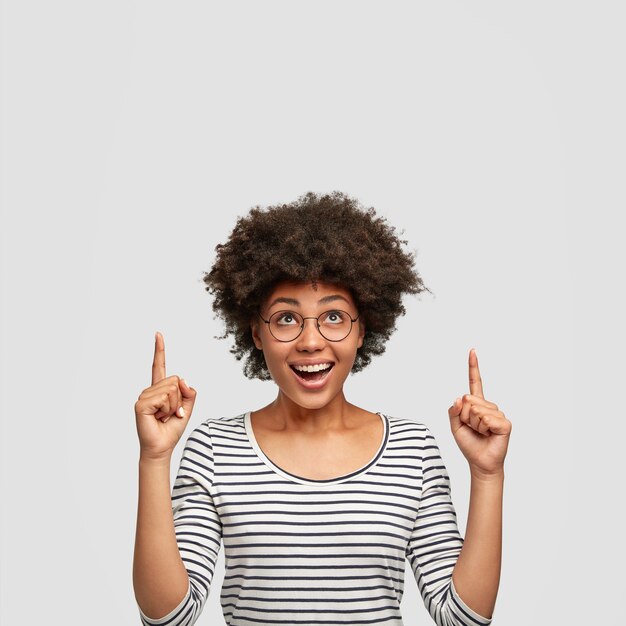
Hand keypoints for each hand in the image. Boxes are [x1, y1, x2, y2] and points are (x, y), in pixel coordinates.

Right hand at [134, 332, 196, 459]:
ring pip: (171, 389)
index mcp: (159, 389)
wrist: (162, 447)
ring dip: (173, 406)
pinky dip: (167, 409)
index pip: (159, 366)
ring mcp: (144, 397)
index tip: (158, 334)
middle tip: (171, 413)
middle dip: (180, 399)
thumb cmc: (171, 429)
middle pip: (175, 380)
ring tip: (164, 416)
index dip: (159, 350)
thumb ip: (189, 392)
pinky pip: (164, 398)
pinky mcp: (141, 405)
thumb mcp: (188, 408)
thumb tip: (181, 379)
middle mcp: (150, 390)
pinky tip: (158, 418)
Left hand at [448, 349, 510, 476]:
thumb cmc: (469, 444)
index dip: (473, 366)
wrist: (480, 462)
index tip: (472, 351)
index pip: (475, 382)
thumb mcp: (455, 427)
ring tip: (480, 433)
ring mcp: (497, 413)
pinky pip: (486, 419)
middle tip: (472, 428)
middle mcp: (487, 406)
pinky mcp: (504, 423)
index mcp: (476, 404)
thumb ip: (453, 411)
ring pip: (476, 410)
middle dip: (464, 417)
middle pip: (467, 400)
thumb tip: (460, 398)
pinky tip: (489, 435)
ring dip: (473, 425)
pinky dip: (483, 429)